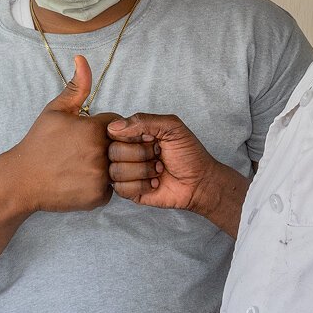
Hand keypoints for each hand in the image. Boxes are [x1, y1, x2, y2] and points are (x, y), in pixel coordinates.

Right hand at [8, 56, 117, 212]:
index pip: (120, 124)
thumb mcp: (55, 111)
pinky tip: (81, 181)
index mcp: (94, 128)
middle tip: (89, 153)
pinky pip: (112, 188)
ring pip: (122, 168)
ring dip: (111, 166)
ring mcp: (101, 176)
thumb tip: (82, 58)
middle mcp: (101, 152)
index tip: (87, 134)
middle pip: (127, 146)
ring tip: (86, 166)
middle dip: (114, 147)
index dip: (105, 128)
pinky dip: (101, 186)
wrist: (21, 180)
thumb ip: (76, 87)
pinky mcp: (99, 196)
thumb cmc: (38, 143)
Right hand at [106, 113, 223, 211]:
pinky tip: (155, 183)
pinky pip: (121, 188)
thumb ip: (144, 120)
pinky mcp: (130, 192)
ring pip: (115, 171)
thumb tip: (113, 127)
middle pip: (113, 151)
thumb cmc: (189, 153)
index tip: (151, 138)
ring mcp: (127, 173)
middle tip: (158, 155)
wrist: (200, 181)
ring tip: (159, 169)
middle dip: (141, 154)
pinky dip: (142, 186)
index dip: (132, 136)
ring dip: (143, 171)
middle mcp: (127, 152)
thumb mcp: (172, 127)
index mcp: (134, 135)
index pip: (113, 132)